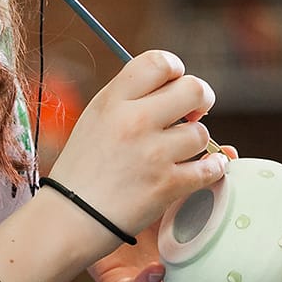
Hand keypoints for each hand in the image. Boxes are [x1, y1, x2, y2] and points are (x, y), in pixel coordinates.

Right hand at [47, 50, 226, 237]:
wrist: (68, 219)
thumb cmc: (81, 169)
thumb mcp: (95, 118)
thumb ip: (130, 98)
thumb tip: (173, 84)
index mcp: (113, 101)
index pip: (159, 62)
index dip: (176, 69)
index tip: (176, 82)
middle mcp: (134, 122)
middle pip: (194, 89)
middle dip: (201, 99)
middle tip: (195, 112)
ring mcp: (152, 154)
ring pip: (201, 133)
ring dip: (197, 142)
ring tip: (181, 151)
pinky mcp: (166, 185)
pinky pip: (209, 168)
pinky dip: (214, 168)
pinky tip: (210, 167)